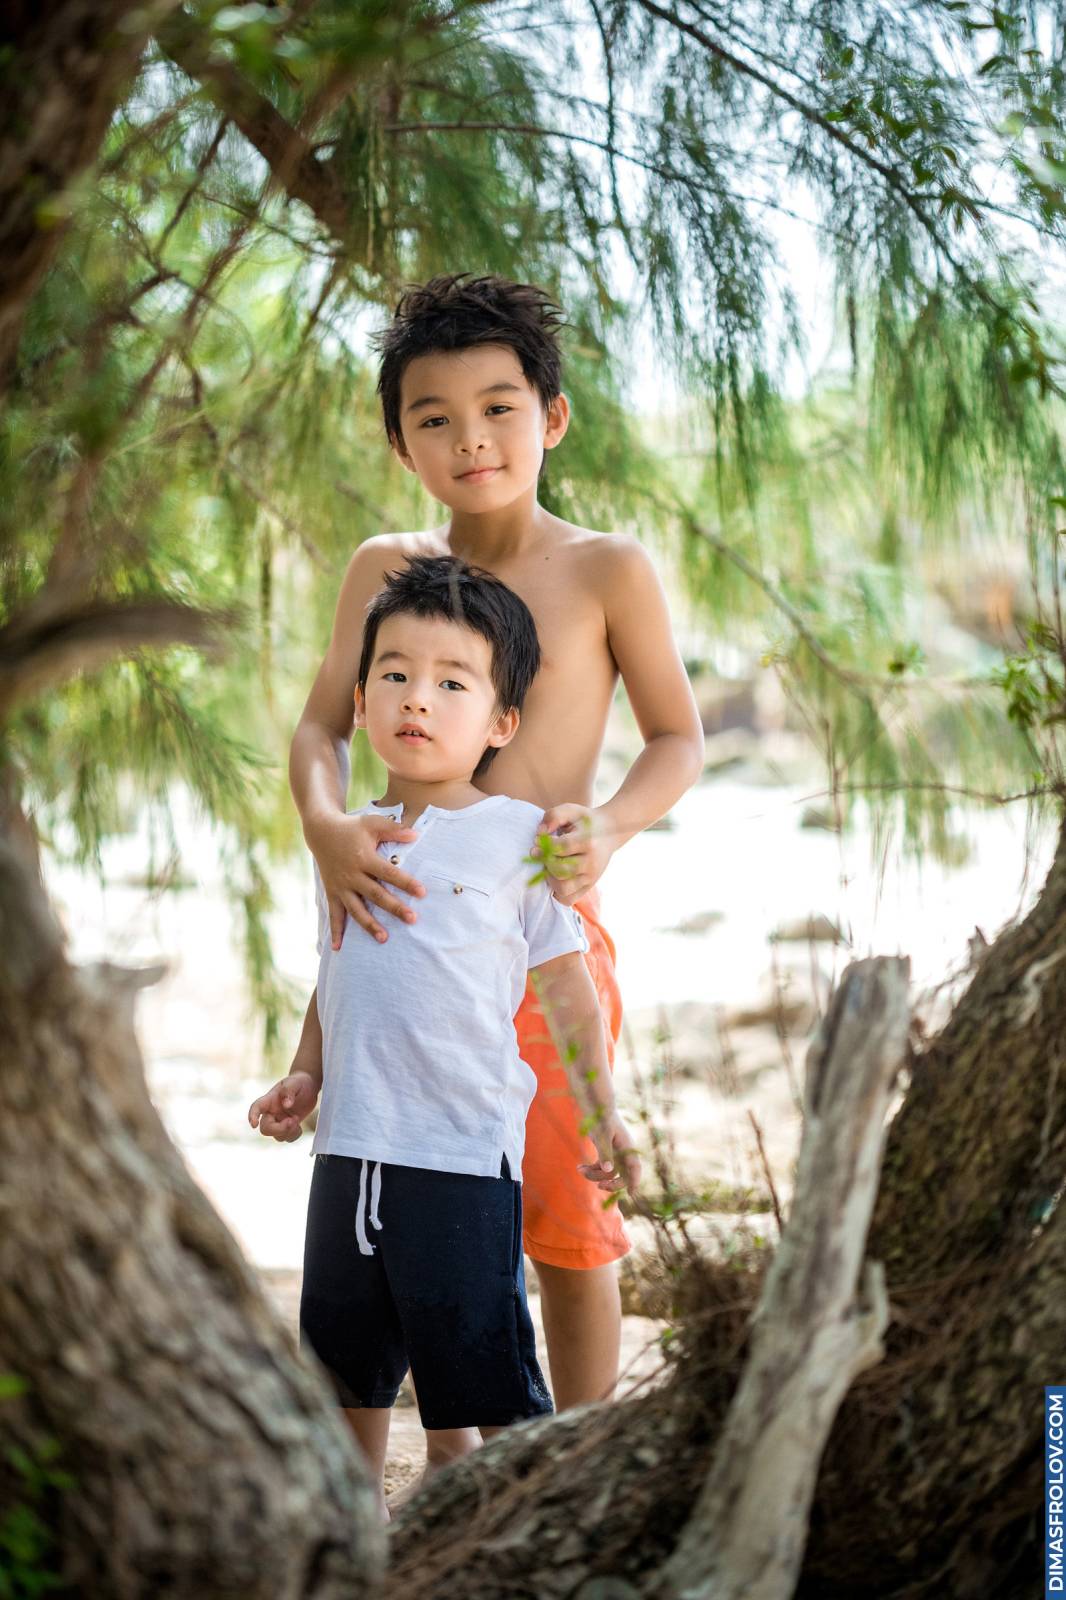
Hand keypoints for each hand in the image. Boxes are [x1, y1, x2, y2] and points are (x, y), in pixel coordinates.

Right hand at [248, 1071, 319, 1142]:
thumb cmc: (298, 1082)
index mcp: (269, 1100)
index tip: (254, 1125)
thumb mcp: (294, 1082)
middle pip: (266, 1128)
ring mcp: (279, 1121)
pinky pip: (287, 1138)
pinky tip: (299, 1126)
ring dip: (288, 1132)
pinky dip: (294, 1135)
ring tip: (296, 1119)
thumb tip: (286, 1105)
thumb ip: (288, 1091)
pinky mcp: (288, 1127)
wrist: (309, 1086)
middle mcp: (271, 1112)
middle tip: (293, 1120)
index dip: (252, 1116)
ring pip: (277, 1136)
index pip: (256, 1107)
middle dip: (279, 1129)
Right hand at [307, 811, 425, 948]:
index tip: (422, 892)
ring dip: (369, 925)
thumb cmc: (351, 827)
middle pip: (376, 895)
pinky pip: (334, 915)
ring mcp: (341, 886)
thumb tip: (416, 835)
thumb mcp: (372, 823)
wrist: (321, 831)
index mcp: (364, 858)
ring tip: (384, 938)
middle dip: (394, 908)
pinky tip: (338, 948)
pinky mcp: (332, 893)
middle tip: (412, 919)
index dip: (405, 882)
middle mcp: (352, 875)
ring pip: (356, 909)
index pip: (388, 873)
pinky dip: (335, 931)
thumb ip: (394, 830)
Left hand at [531, 804, 616, 906]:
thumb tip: (540, 833)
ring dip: (550, 878)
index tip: (536, 843)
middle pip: (561, 870)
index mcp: (588, 842)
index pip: (562, 848)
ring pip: (563, 888)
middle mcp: (591, 862)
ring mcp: (591, 877)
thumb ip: (553, 816)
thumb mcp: (571, 810)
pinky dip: (556, 892)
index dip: (545, 847)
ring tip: (550, 867)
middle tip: (542, 855)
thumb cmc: (585, 821)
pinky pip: (568, 899)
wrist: (610, 832)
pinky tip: (554, 878)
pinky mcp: (588, 886)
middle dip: (546, 863)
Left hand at [578, 1111, 641, 1195]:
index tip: (631, 1193)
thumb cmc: (601, 1118)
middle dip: (611, 1183)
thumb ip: (605, 1153)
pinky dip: (591, 1168)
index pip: (635, 1168)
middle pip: (622, 1175)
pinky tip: (580, 1167)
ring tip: (580, 1170)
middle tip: (599, 1187)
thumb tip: (608, 1171)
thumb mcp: (602, 1135)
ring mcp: (615, 1152)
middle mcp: (623, 1151)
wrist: (596, 1106)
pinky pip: (600, 1166)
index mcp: (627, 1147)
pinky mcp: (605, 1151)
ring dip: (595, 1175)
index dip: (635, 1181)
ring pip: (608, 1172)